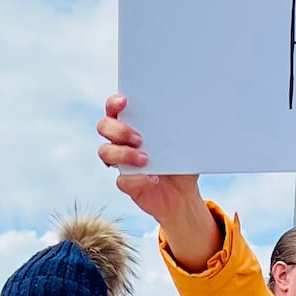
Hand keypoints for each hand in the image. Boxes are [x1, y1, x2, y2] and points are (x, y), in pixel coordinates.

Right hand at [97, 95, 202, 222]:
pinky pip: (122, 180)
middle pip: (105, 126)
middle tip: (140, 138)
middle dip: (120, 130)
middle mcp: (122, 141)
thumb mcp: (184, 141)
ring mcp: (121, 162)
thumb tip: (190, 109)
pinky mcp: (126, 183)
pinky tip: (154, 178)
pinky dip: (138, 179)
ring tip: (145, 159)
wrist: (182, 193)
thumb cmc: (181, 161)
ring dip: (124, 154)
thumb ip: (179, 126)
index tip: (125, 102)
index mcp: (133, 124)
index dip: (114, 103)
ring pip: (105, 152)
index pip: (114, 108)